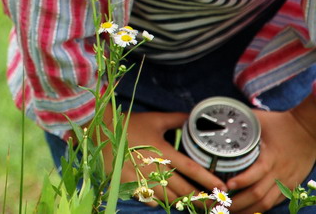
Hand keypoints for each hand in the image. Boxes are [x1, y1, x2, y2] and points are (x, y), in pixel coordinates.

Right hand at [101, 110, 226, 204]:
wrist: (100, 130)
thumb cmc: (129, 124)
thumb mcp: (154, 119)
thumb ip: (177, 120)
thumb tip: (197, 117)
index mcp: (162, 150)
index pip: (191, 168)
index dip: (207, 178)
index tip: (222, 186)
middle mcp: (153, 167)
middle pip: (183, 189)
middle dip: (201, 199)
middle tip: (214, 203)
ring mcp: (140, 178)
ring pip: (168, 198)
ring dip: (183, 203)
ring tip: (196, 206)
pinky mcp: (128, 185)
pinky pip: (149, 200)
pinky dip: (160, 202)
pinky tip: (167, 201)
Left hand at [227, 109, 315, 213]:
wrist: (307, 131)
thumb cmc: (279, 123)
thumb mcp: (257, 120)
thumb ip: (237, 122)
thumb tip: (212, 119)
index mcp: (269, 157)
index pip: (255, 173)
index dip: (240, 181)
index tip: (225, 186)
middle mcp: (278, 173)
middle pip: (257, 195)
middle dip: (237, 203)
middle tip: (218, 203)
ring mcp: (284, 181)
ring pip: (265, 203)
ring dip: (246, 210)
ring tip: (227, 211)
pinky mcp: (289, 186)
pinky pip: (273, 202)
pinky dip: (258, 209)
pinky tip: (245, 211)